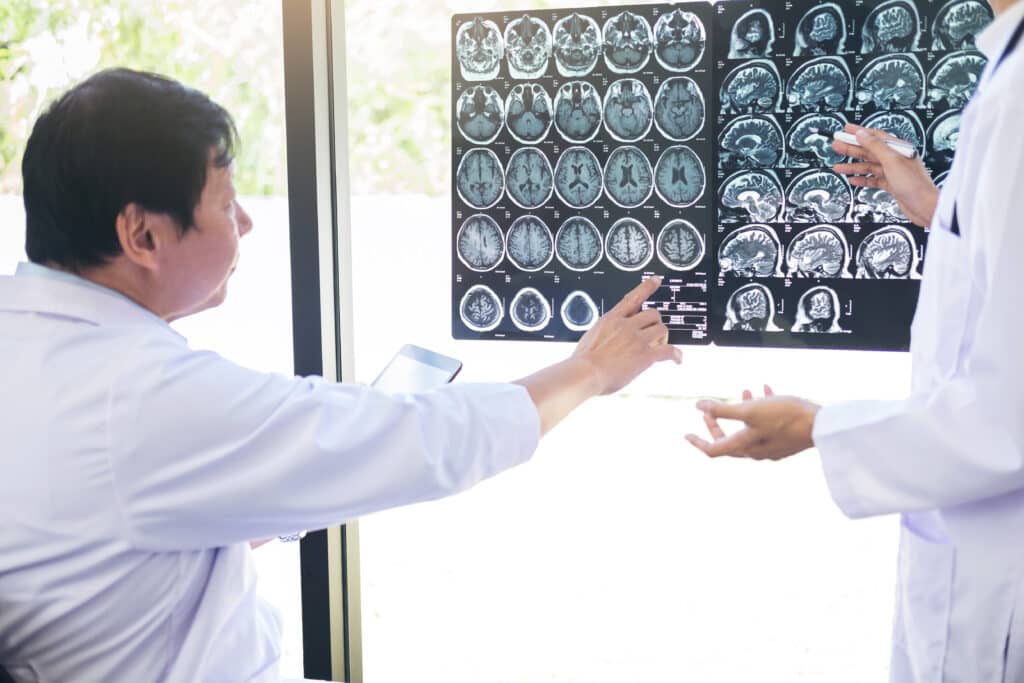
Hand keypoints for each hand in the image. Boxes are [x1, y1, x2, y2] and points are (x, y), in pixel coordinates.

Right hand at [515, 277, 679, 434]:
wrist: (584, 373)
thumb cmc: (581, 363)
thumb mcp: (589, 339)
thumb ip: (602, 336)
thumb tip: (602, 342)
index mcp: (611, 319)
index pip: (633, 297)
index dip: (647, 287)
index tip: (656, 280)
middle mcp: (626, 325)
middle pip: (652, 314)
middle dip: (655, 324)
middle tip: (654, 334)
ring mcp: (637, 339)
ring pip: (662, 330)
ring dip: (663, 338)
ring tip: (660, 348)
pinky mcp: (645, 355)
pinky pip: (668, 351)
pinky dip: (675, 355)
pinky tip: (677, 360)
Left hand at [685, 392, 819, 460]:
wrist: (822, 425)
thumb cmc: (785, 417)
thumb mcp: (750, 410)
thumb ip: (723, 409)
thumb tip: (698, 406)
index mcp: (744, 447)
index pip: (713, 449)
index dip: (698, 441)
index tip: (685, 434)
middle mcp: (756, 452)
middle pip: (730, 439)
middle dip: (719, 422)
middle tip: (711, 409)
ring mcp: (772, 448)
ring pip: (750, 429)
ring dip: (743, 410)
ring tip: (745, 390)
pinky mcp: (785, 440)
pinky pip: (768, 425)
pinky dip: (763, 409)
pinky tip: (766, 389)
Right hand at [831, 124, 938, 227]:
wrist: (924, 206)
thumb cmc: (915, 184)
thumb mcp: (891, 161)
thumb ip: (875, 146)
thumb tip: (862, 134)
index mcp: (898, 148)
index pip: (875, 136)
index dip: (859, 132)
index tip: (845, 130)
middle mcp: (895, 158)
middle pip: (869, 151)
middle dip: (851, 148)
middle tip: (837, 145)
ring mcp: (893, 172)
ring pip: (869, 166)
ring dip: (853, 166)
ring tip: (839, 166)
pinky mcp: (891, 184)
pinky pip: (873, 179)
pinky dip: (862, 179)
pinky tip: (853, 179)